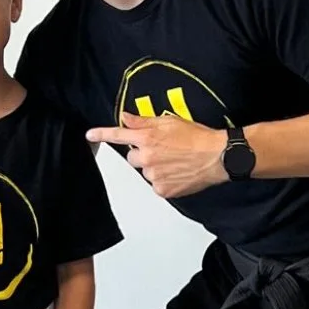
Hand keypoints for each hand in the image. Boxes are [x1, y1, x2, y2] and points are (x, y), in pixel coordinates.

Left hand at [85, 112, 227, 199]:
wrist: (218, 156)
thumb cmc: (198, 137)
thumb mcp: (170, 121)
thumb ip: (144, 121)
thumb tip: (126, 118)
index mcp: (147, 138)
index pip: (119, 135)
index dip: (102, 134)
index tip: (90, 135)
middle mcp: (147, 157)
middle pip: (133, 157)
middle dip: (143, 154)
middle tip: (163, 150)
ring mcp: (154, 175)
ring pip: (145, 172)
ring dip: (155, 167)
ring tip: (175, 161)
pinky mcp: (162, 190)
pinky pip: (156, 185)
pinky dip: (164, 180)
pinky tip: (178, 172)